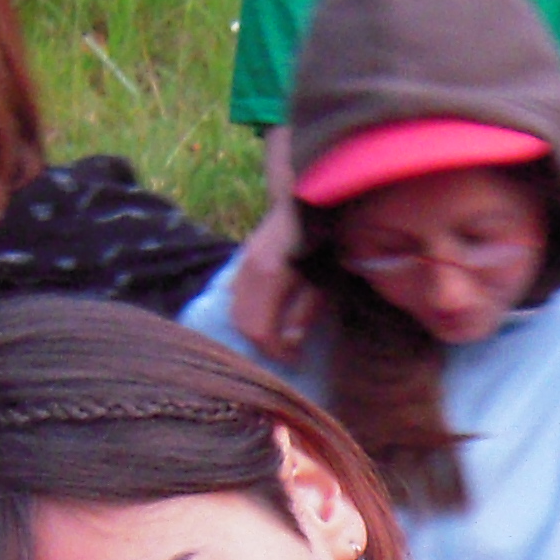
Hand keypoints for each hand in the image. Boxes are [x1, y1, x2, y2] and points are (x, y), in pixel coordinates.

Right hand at [226, 195, 322, 361]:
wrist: (308, 198)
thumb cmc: (324, 239)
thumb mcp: (325, 279)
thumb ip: (305, 312)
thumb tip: (289, 342)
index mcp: (268, 277)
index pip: (260, 330)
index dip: (276, 351)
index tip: (295, 361)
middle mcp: (247, 272)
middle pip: (242, 323)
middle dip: (262, 345)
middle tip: (286, 354)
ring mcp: (241, 264)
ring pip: (235, 310)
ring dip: (253, 329)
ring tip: (276, 339)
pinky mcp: (243, 260)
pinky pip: (235, 295)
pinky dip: (247, 312)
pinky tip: (263, 316)